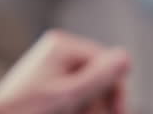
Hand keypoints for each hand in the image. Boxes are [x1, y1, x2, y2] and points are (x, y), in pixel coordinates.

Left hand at [0, 29, 129, 113]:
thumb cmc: (27, 110)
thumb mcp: (69, 95)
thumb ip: (99, 77)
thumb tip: (125, 56)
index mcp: (63, 45)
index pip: (106, 62)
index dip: (115, 90)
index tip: (117, 113)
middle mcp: (58, 49)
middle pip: (96, 75)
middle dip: (99, 101)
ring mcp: (52, 64)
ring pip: (86, 86)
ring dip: (88, 106)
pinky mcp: (47, 79)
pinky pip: (72, 91)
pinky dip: (76, 105)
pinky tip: (72, 112)